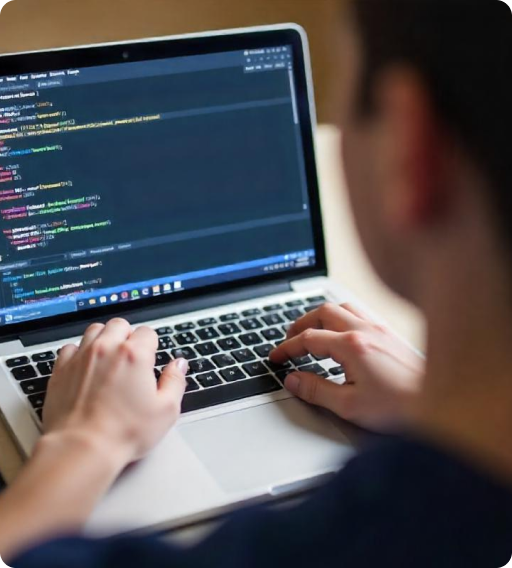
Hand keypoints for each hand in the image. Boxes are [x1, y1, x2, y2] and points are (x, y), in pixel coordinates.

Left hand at [43, 318, 187, 464]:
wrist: (82, 448)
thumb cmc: (124, 432)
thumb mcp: (165, 410)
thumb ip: (175, 381)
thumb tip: (179, 365)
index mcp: (135, 355)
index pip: (147, 332)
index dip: (151, 345)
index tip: (150, 359)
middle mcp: (107, 349)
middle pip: (119, 325)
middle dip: (127, 336)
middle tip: (131, 357)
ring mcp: (81, 357)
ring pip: (94, 330)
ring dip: (104, 339)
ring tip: (109, 358)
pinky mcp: (61, 370)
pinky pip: (70, 347)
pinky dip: (79, 352)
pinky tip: (85, 368)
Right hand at [270, 303, 423, 431]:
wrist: (439, 406)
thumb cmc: (399, 408)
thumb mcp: (349, 405)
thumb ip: (316, 390)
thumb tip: (293, 380)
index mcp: (352, 346)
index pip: (309, 338)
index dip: (287, 347)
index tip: (276, 357)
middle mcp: (366, 330)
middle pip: (323, 312)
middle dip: (301, 324)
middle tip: (289, 340)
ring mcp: (380, 329)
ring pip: (342, 307)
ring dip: (321, 316)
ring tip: (311, 332)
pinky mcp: (390, 335)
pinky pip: (360, 313)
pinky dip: (341, 317)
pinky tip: (341, 333)